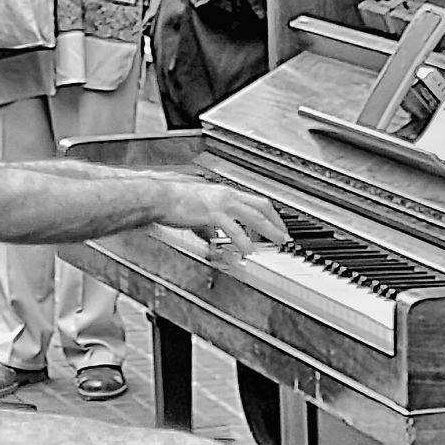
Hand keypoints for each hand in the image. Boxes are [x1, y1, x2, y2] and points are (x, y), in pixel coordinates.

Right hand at [155, 178, 286, 256]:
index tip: (276, 225)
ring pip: (253, 217)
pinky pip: (233, 229)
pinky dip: (244, 241)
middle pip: (261, 206)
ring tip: (277, 242)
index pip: (255, 201)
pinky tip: (248, 250)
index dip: (269, 214)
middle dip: (276, 222)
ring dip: (269, 230)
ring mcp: (221, 204)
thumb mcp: (198, 213)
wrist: (160, 197)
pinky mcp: (212, 214)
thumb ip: (208, 225)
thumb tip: (213, 238)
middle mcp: (226, 195)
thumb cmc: (174, 203)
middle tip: (284, 236)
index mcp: (224, 193)